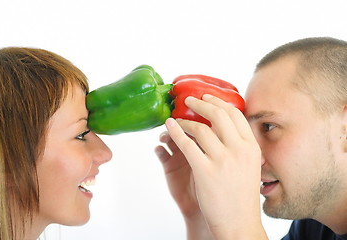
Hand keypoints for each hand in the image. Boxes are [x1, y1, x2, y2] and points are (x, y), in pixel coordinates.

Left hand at [164, 94, 266, 238]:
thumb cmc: (241, 195)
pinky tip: (169, 127)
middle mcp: (239, 150)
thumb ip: (239, 145)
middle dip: (201, 104)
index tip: (207, 97)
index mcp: (251, 147)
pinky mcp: (205, 171)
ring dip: (185, 122)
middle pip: (218, 115)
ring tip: (177, 121)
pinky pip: (186, 144)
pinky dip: (175, 132)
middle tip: (188, 101)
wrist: (239, 223)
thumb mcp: (250, 165)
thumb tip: (221, 127)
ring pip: (200, 128)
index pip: (235, 114)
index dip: (218, 102)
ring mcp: (222, 160)